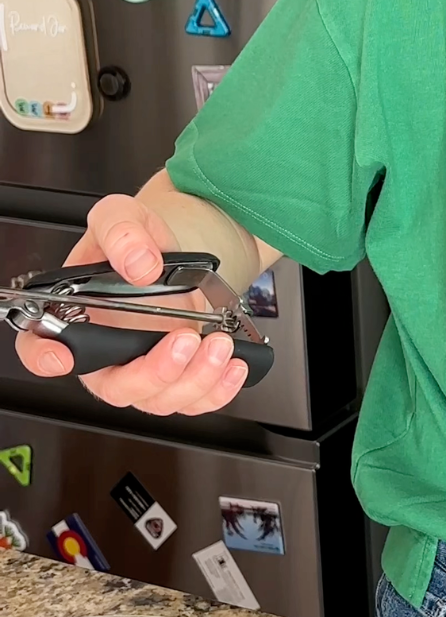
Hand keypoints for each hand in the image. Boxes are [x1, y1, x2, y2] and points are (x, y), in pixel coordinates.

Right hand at [13, 194, 248, 414]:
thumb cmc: (139, 241)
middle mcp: (105, 354)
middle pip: (115, 387)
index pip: (40, 348)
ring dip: (194, 379)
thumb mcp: (122, 216)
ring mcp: (142, 371)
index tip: (63, 355)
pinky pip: (195, 401)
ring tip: (218, 344)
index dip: (45, 357)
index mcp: (74, 318)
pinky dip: (218, 389)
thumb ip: (121, 231)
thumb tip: (138, 263)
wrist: (177, 251)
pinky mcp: (177, 379)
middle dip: (153, 372)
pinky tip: (235, 363)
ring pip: (160, 400)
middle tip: (182, 339)